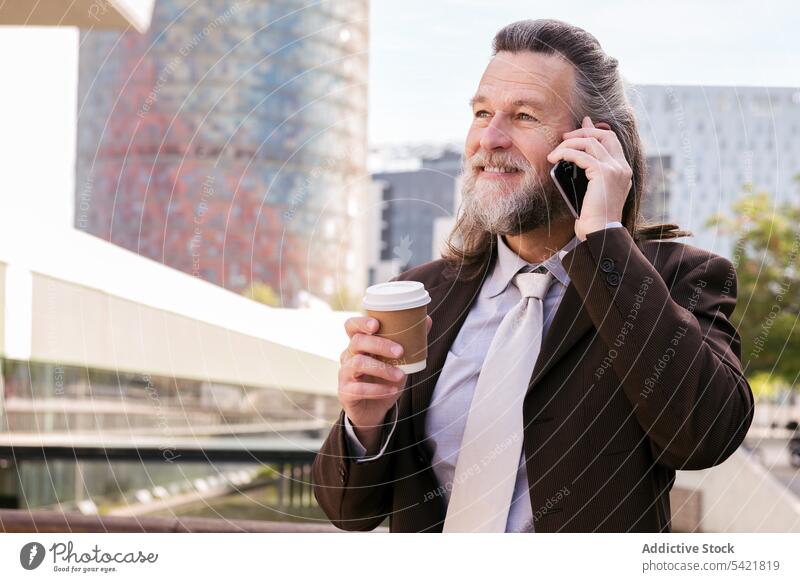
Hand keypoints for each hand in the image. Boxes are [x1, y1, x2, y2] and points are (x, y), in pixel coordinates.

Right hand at [339, 314, 432, 450]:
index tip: (376, 324)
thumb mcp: (398, 360)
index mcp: (359, 344)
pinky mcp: (345, 393)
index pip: (352, 326)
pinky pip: (359, 389)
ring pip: (358, 364)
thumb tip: (427, 320)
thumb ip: (409, 341)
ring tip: (400, 375)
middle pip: (357, 342)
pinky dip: (378, 389)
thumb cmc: (384, 379)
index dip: (361, 322)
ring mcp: (345, 374)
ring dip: (382, 368)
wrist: (374, 410)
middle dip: (380, 344)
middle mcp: (348, 356)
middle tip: (400, 351)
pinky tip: (392, 390)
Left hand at [546, 116, 631, 240]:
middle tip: (564, 137)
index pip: (611, 140)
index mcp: (623, 170)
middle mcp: (622, 167)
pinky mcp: (604, 173)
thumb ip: (588, 173)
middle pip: (603, 135)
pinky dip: (565, 153)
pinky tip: (554, 158)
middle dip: (582, 131)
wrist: (599, 232)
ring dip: (569, 143)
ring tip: (555, 152)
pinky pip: (581, 155)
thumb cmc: (592, 217)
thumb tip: (574, 157)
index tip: (582, 124)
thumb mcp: (591, 191)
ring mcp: (615, 169)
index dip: (595, 129)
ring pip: (590, 142)